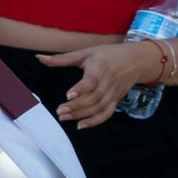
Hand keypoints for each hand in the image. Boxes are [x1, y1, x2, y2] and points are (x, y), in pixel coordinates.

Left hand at [38, 41, 162, 128]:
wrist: (137, 60)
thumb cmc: (108, 54)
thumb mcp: (86, 52)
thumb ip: (62, 58)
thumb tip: (39, 58)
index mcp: (100, 67)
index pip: (91, 81)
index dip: (81, 89)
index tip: (68, 95)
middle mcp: (108, 81)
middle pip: (93, 98)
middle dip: (76, 106)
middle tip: (59, 110)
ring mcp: (114, 92)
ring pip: (99, 107)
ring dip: (81, 115)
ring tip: (64, 117)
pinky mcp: (117, 99)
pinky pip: (107, 113)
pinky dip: (96, 121)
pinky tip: (81, 125)